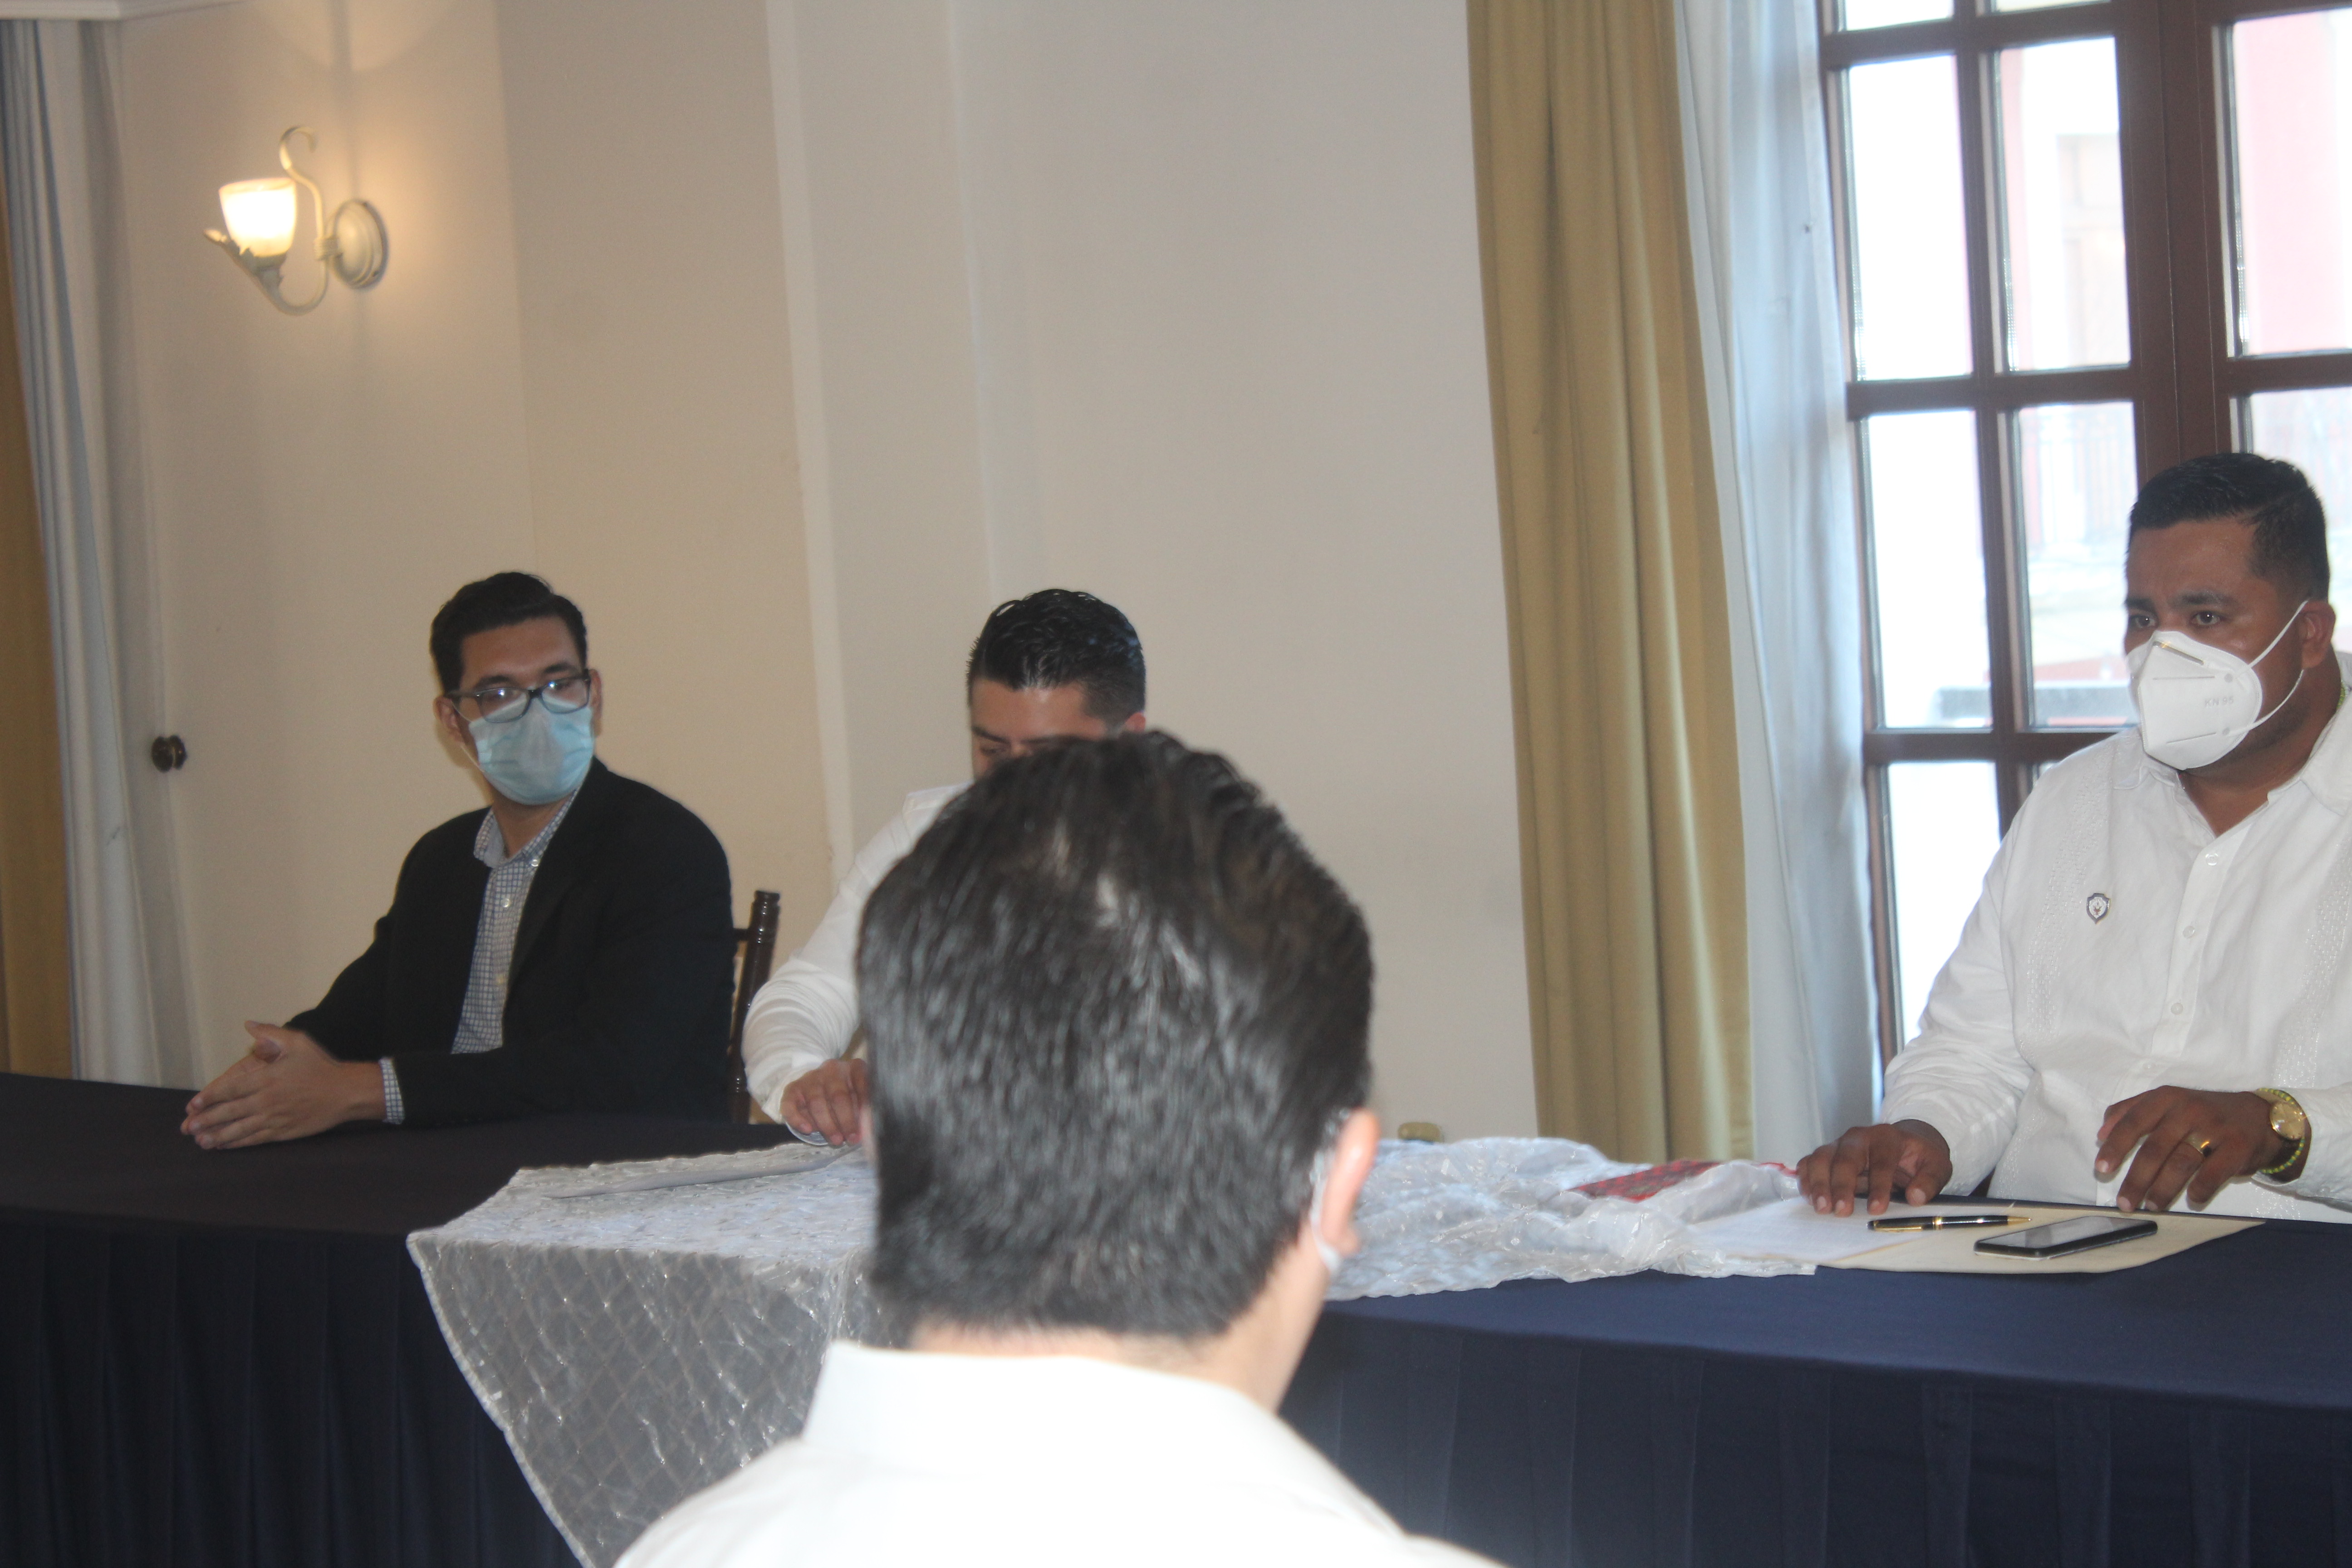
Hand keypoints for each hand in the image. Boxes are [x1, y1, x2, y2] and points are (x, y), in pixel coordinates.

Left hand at [180, 1023, 384, 1149]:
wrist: (346, 1092)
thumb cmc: (321, 1066)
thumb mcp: (298, 1042)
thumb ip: (270, 1034)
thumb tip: (248, 1024)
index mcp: (266, 1079)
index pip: (229, 1089)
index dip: (208, 1098)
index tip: (192, 1104)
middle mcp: (266, 1101)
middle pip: (229, 1112)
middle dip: (206, 1120)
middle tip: (187, 1127)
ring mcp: (274, 1118)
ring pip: (239, 1130)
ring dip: (217, 1136)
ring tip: (201, 1141)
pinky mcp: (283, 1131)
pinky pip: (255, 1139)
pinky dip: (237, 1144)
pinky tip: (224, 1146)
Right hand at [779, 1059, 868, 1145]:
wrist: (819, 1088)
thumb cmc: (847, 1097)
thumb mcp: (860, 1099)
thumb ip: (863, 1112)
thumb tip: (867, 1131)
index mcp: (853, 1068)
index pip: (862, 1083)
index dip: (865, 1106)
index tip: (868, 1126)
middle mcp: (832, 1069)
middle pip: (838, 1096)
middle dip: (846, 1121)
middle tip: (851, 1139)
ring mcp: (811, 1077)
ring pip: (816, 1102)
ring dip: (827, 1125)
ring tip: (836, 1140)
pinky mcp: (793, 1088)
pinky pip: (791, 1105)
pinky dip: (798, 1119)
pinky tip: (807, 1130)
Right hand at [1796, 1120, 1953, 1215]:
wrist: (1904, 1143)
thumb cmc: (1919, 1157)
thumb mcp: (1936, 1165)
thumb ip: (1929, 1181)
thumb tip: (1916, 1197)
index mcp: (1887, 1137)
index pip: (1880, 1161)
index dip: (1878, 1185)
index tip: (1877, 1209)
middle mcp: (1858, 1137)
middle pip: (1844, 1158)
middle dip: (1840, 1185)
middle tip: (1840, 1211)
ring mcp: (1839, 1144)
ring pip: (1820, 1158)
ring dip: (1818, 1184)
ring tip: (1821, 1208)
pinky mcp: (1827, 1154)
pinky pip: (1809, 1163)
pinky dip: (1806, 1180)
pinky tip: (1809, 1199)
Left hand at [2096, 1086, 2281, 1212]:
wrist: (2262, 1117)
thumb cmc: (2204, 1113)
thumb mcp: (2168, 1101)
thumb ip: (2132, 1111)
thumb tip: (2101, 1134)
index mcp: (2167, 1098)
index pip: (2133, 1122)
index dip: (2115, 1147)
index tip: (2101, 1170)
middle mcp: (2188, 1110)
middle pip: (2155, 1149)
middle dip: (2136, 1179)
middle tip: (2124, 1202)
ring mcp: (2215, 1128)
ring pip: (2180, 1163)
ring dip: (2162, 1189)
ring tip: (2151, 1207)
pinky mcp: (2238, 1147)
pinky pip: (2213, 1174)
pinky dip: (2199, 1190)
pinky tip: (2191, 1201)